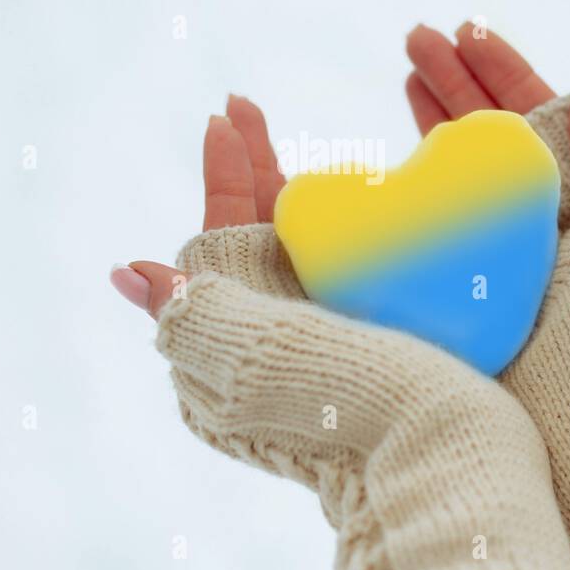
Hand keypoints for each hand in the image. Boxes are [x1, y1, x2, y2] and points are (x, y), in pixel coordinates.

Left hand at [111, 95, 569, 569]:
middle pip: (250, 239)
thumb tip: (125, 275)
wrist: (444, 462)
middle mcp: (269, 343)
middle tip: (246, 107)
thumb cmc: (350, 404)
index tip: (226, 115)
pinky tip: (360, 203)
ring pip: (299, 252)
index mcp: (231, 346)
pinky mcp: (368, 345)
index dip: (221, 176)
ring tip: (300, 145)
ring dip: (294, 192)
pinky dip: (343, 230)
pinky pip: (343, 273)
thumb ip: (197, 307)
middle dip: (250, 170)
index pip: (214, 241)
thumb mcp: (258, 352)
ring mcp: (319, 345)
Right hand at [405, 22, 569, 569]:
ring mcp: (495, 275)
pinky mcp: (457, 314)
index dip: (501, 72)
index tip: (462, 28)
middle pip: (490, 142)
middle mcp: (539, 236)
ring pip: (453, 183)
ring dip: (430, 124)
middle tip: (413, 39)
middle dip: (453, 85)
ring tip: (403, 74)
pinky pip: (420, 243)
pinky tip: (375, 172)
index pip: (540, 121)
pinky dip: (398, 200)